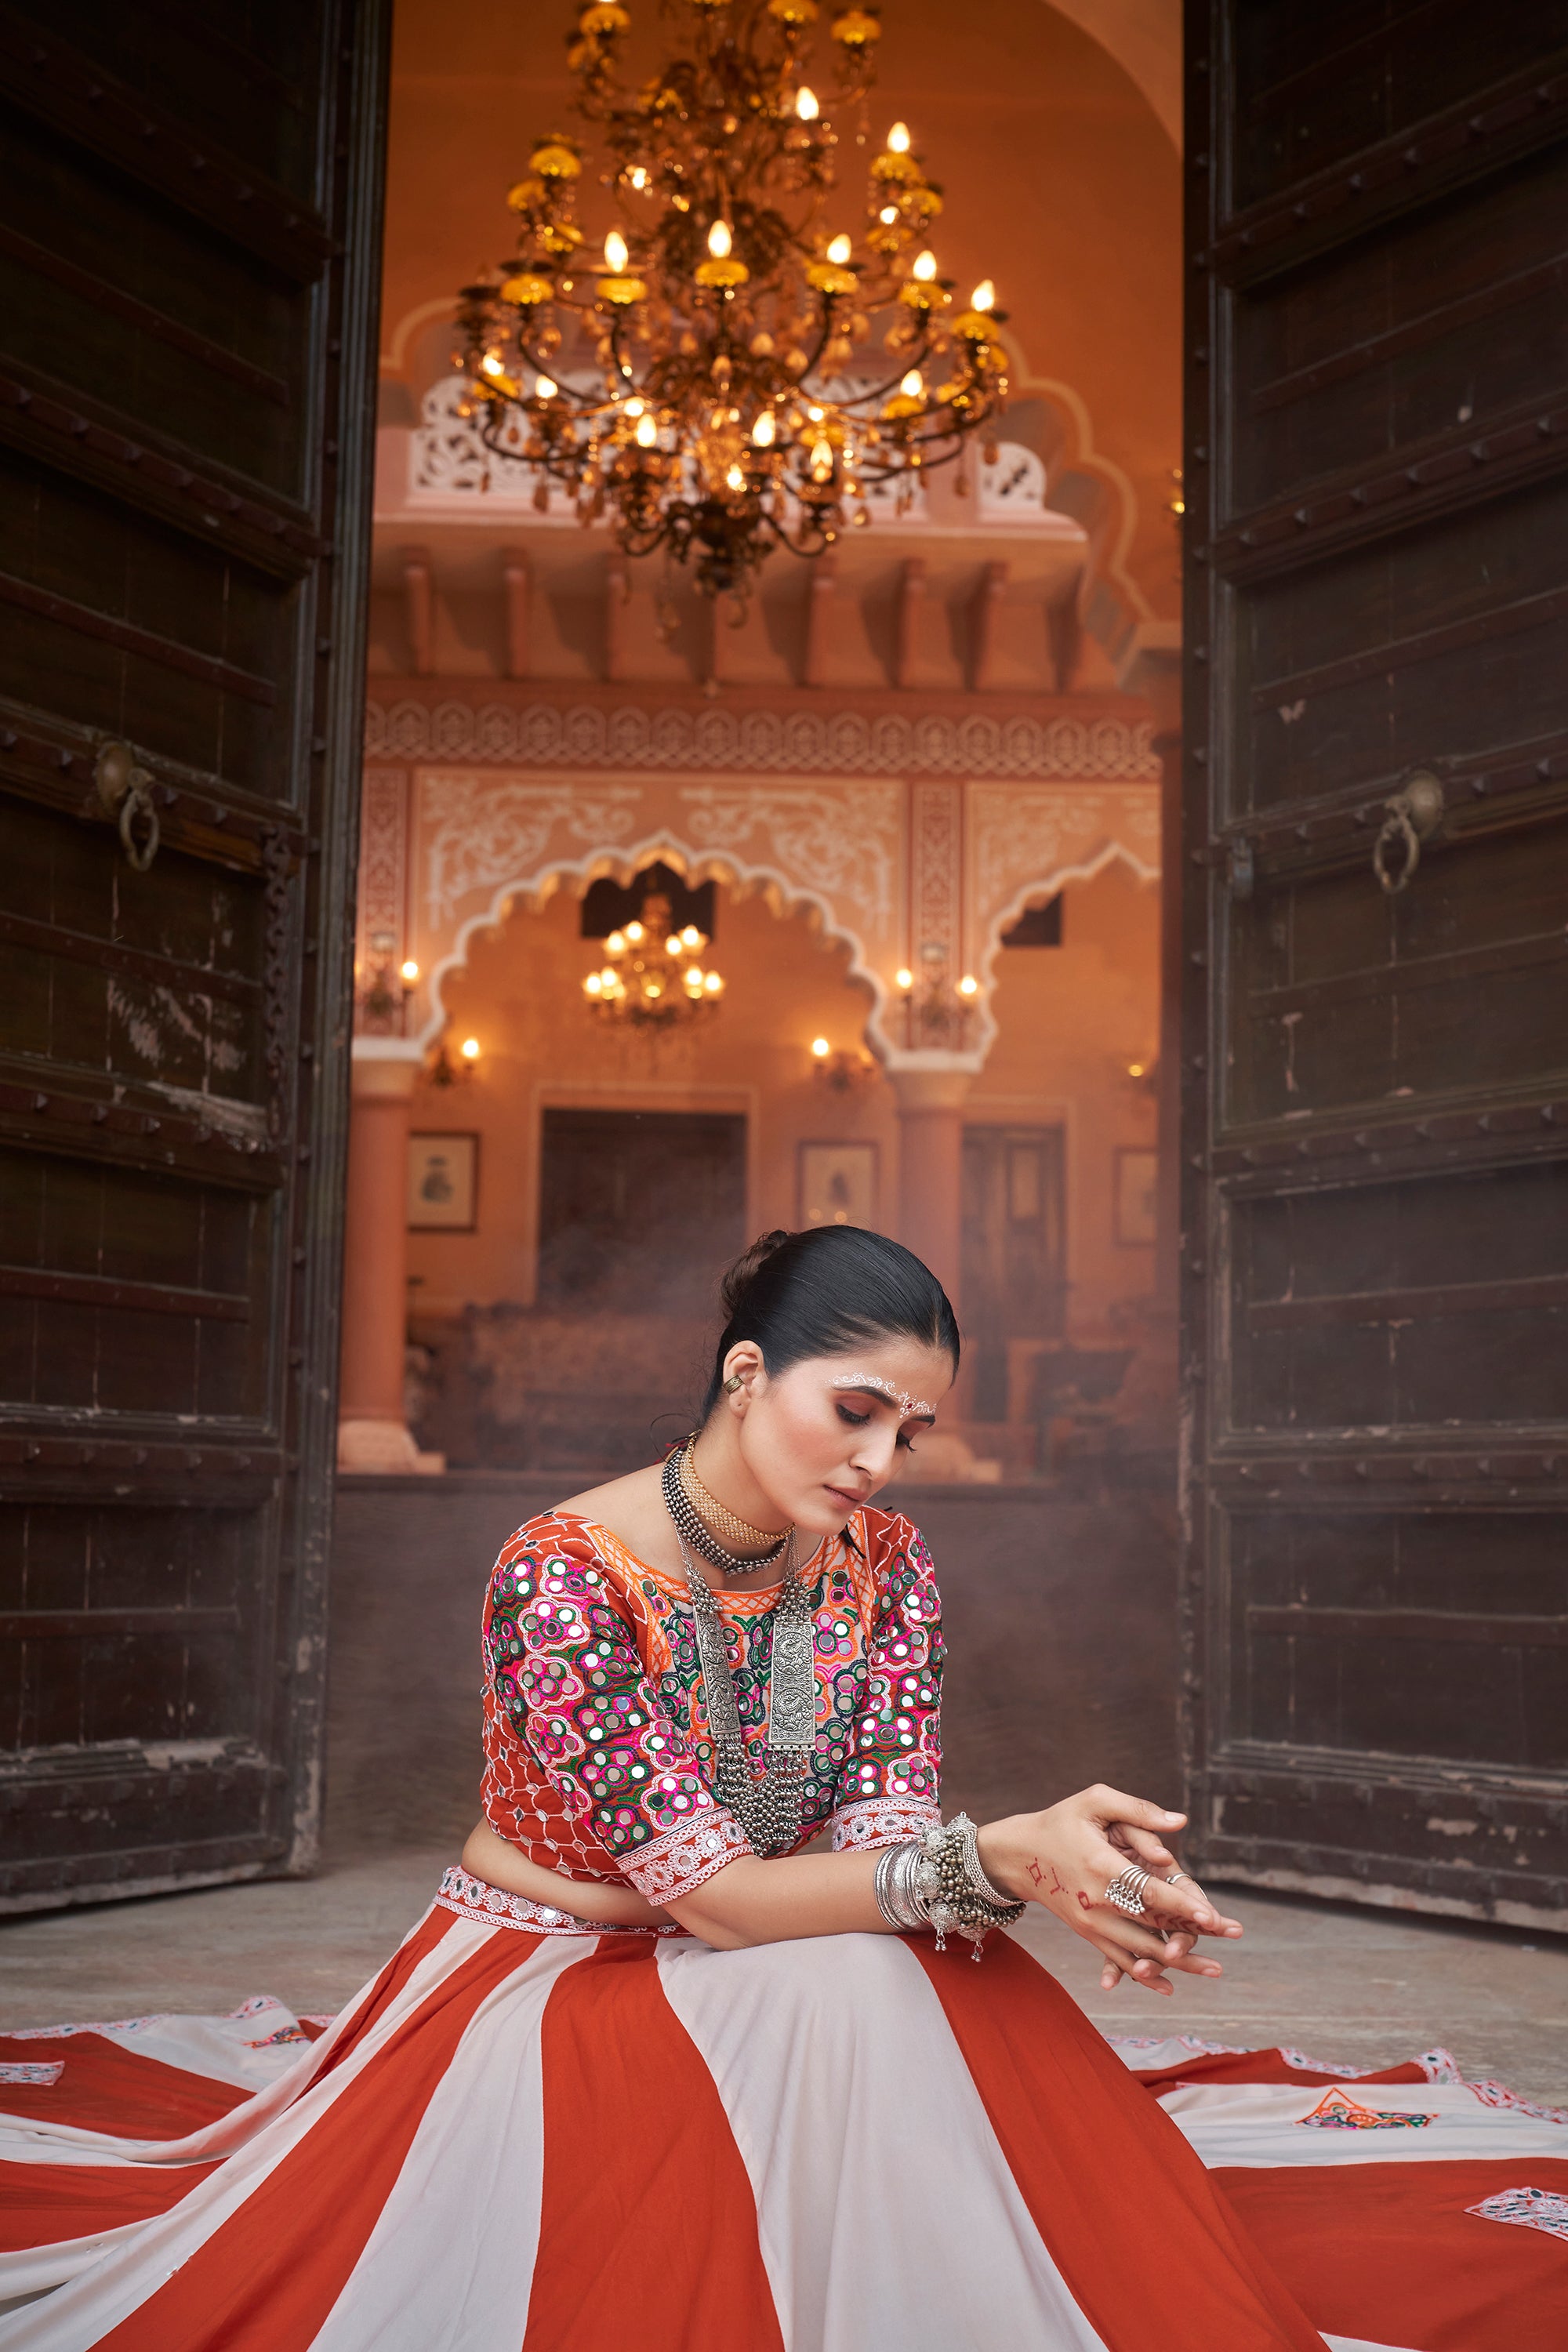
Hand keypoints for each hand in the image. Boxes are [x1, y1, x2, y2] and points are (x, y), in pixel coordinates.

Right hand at [975, 1786, 1242, 1997]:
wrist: (1019, 1855)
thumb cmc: (1061, 1821)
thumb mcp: (1093, 1801)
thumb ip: (1138, 1810)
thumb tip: (1180, 1822)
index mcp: (1101, 1866)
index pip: (1149, 1891)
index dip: (1182, 1904)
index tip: (1212, 1916)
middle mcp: (1096, 1901)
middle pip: (1152, 1925)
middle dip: (1194, 1934)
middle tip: (1233, 1935)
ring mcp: (1091, 1923)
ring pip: (1139, 1950)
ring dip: (1179, 1962)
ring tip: (1215, 1969)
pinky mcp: (1087, 1934)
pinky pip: (1119, 1959)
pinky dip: (1144, 1976)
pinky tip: (1169, 1987)